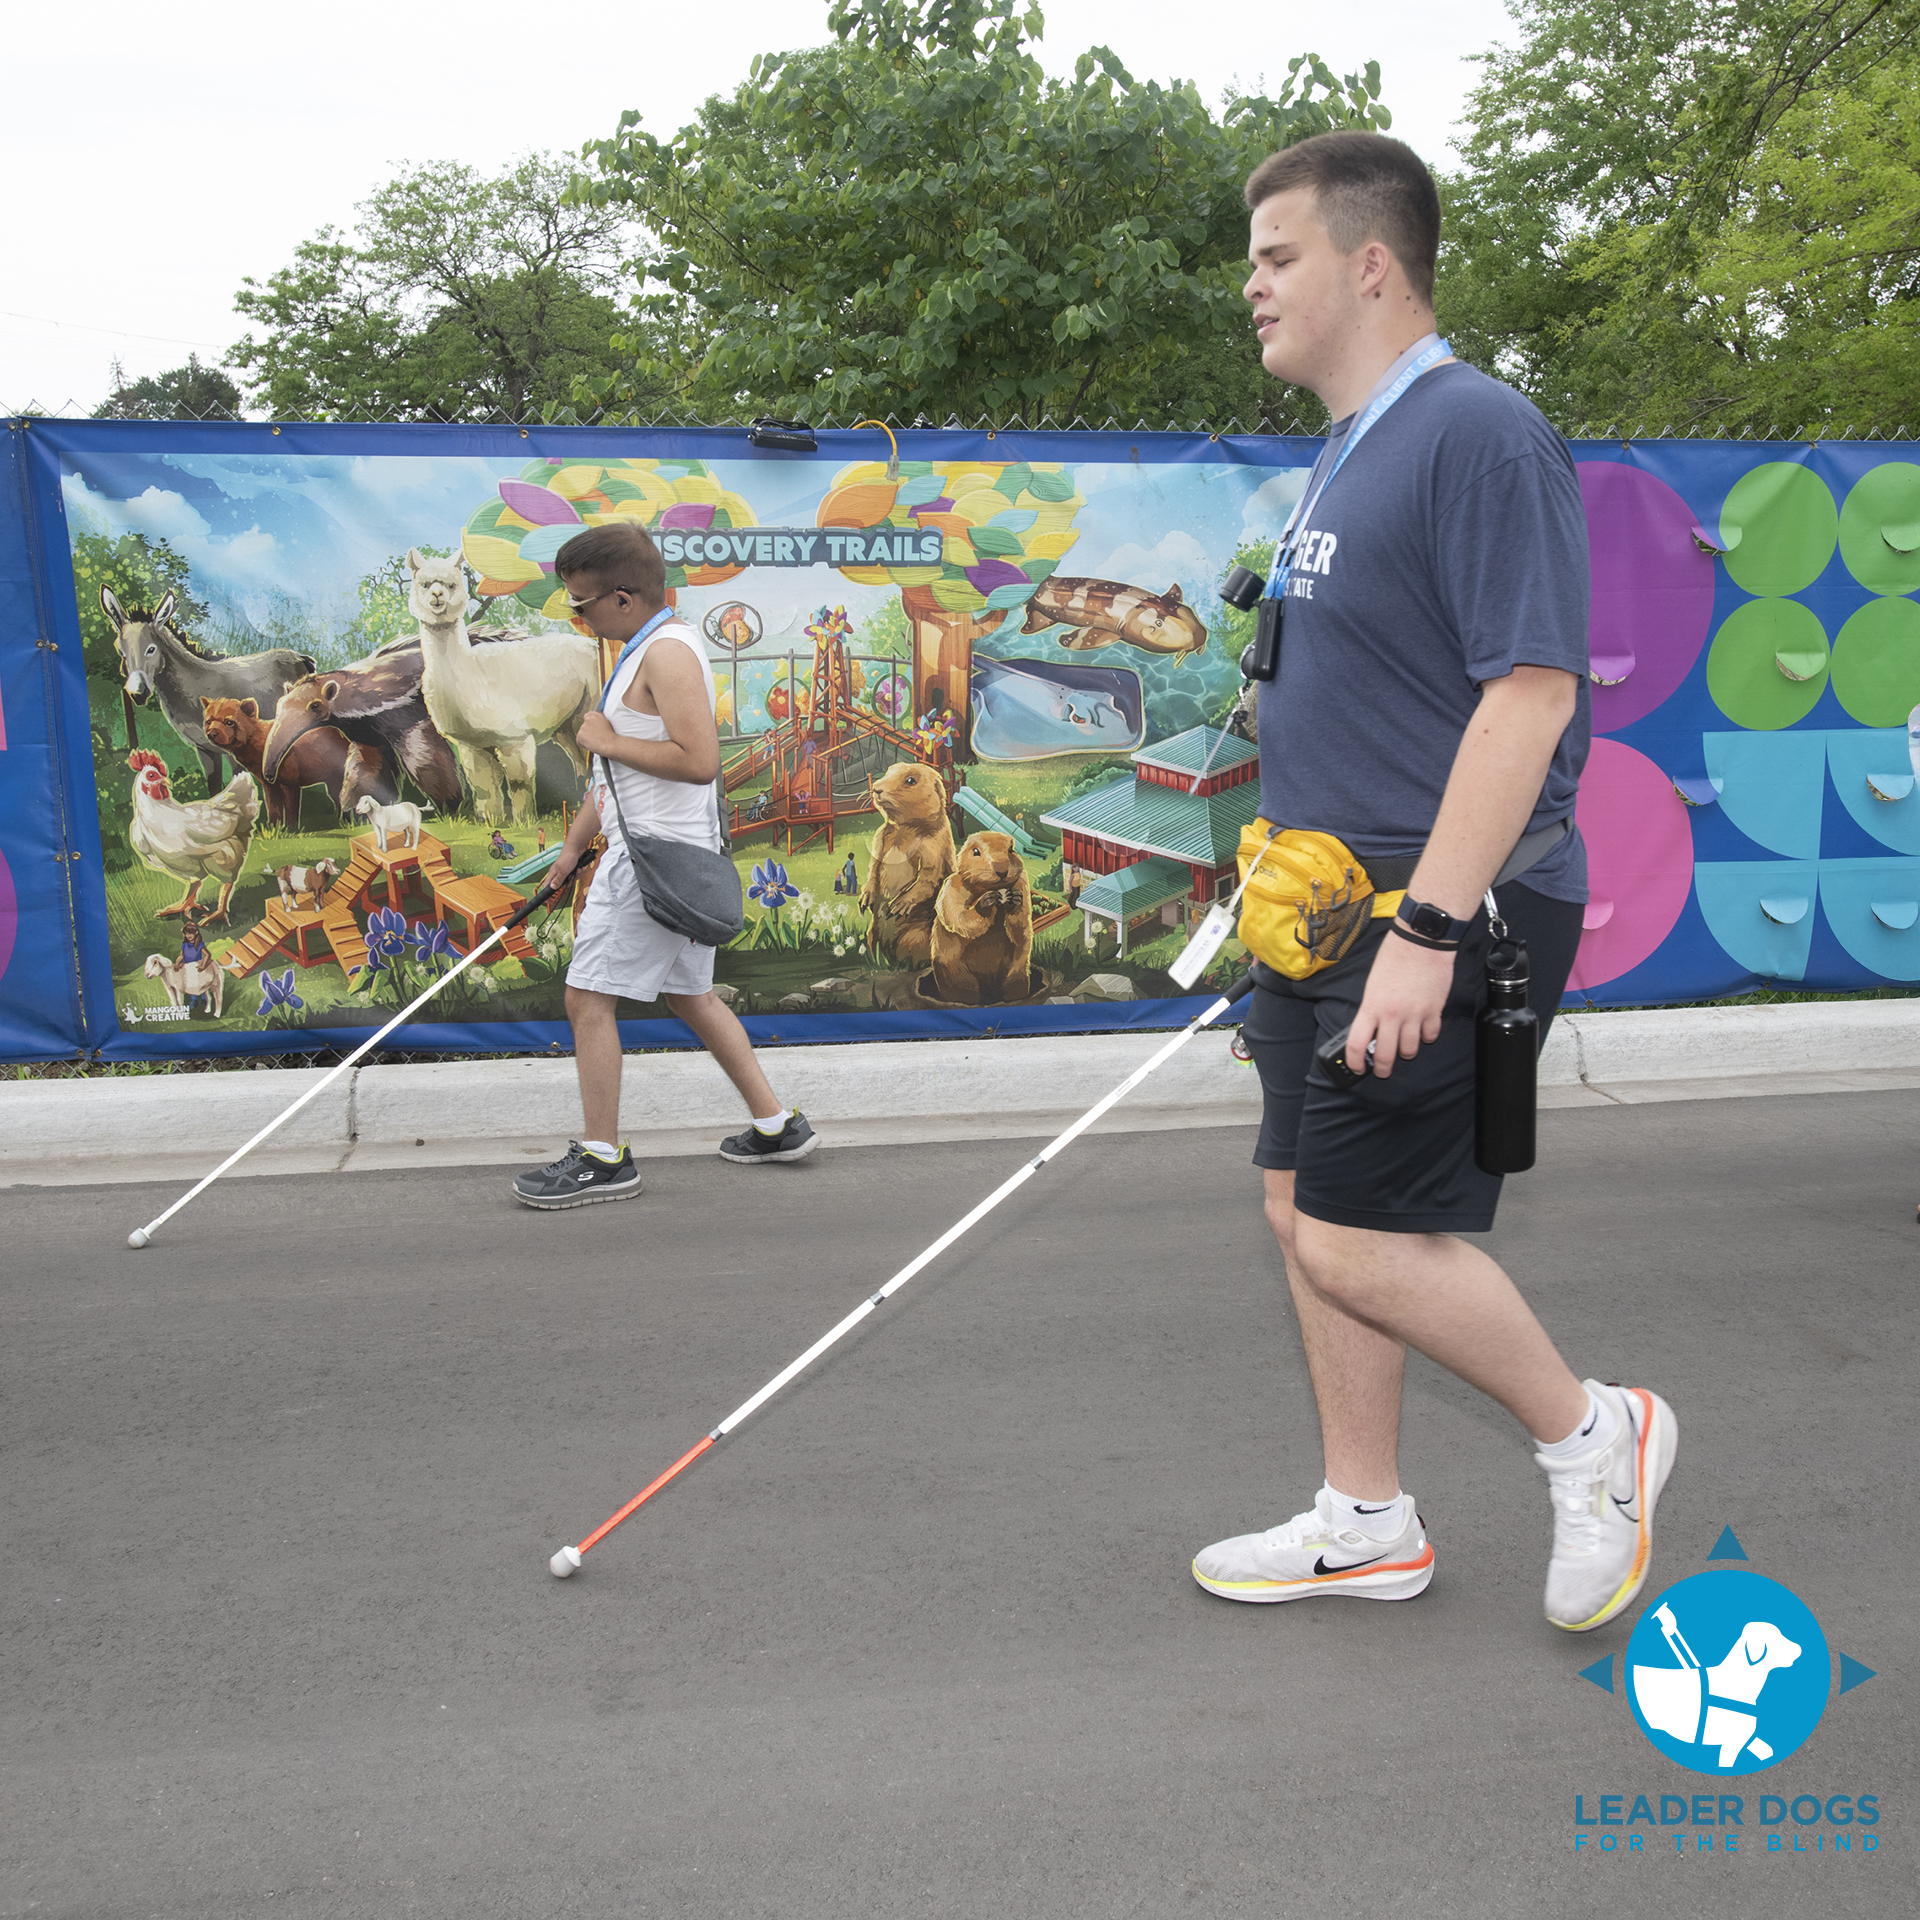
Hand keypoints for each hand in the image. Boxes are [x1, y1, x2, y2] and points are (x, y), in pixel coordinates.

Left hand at [576, 710, 616, 757]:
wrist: (610, 744)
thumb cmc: (610, 737)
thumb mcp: (606, 724)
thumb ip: (598, 722)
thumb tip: (594, 725)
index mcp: (595, 715)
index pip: (587, 716)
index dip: (589, 723)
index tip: (592, 728)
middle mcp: (588, 719)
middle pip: (583, 726)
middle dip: (587, 732)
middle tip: (596, 738)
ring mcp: (583, 727)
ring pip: (581, 734)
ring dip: (586, 739)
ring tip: (596, 742)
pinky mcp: (580, 735)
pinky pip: (579, 741)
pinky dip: (583, 744)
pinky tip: (592, 745)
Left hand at [1347, 928, 1455, 1077]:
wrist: (1422, 941)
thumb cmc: (1395, 956)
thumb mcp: (1372, 983)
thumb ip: (1372, 1008)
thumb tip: (1371, 1028)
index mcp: (1371, 1006)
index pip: (1357, 1044)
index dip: (1354, 1062)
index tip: (1357, 1067)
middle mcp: (1392, 1015)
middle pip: (1385, 1055)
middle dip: (1382, 1068)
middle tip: (1382, 1070)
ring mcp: (1415, 1015)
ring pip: (1410, 1050)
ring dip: (1406, 1052)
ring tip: (1404, 1048)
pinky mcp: (1434, 1011)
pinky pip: (1431, 1036)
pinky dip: (1427, 1038)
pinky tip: (1422, 1031)